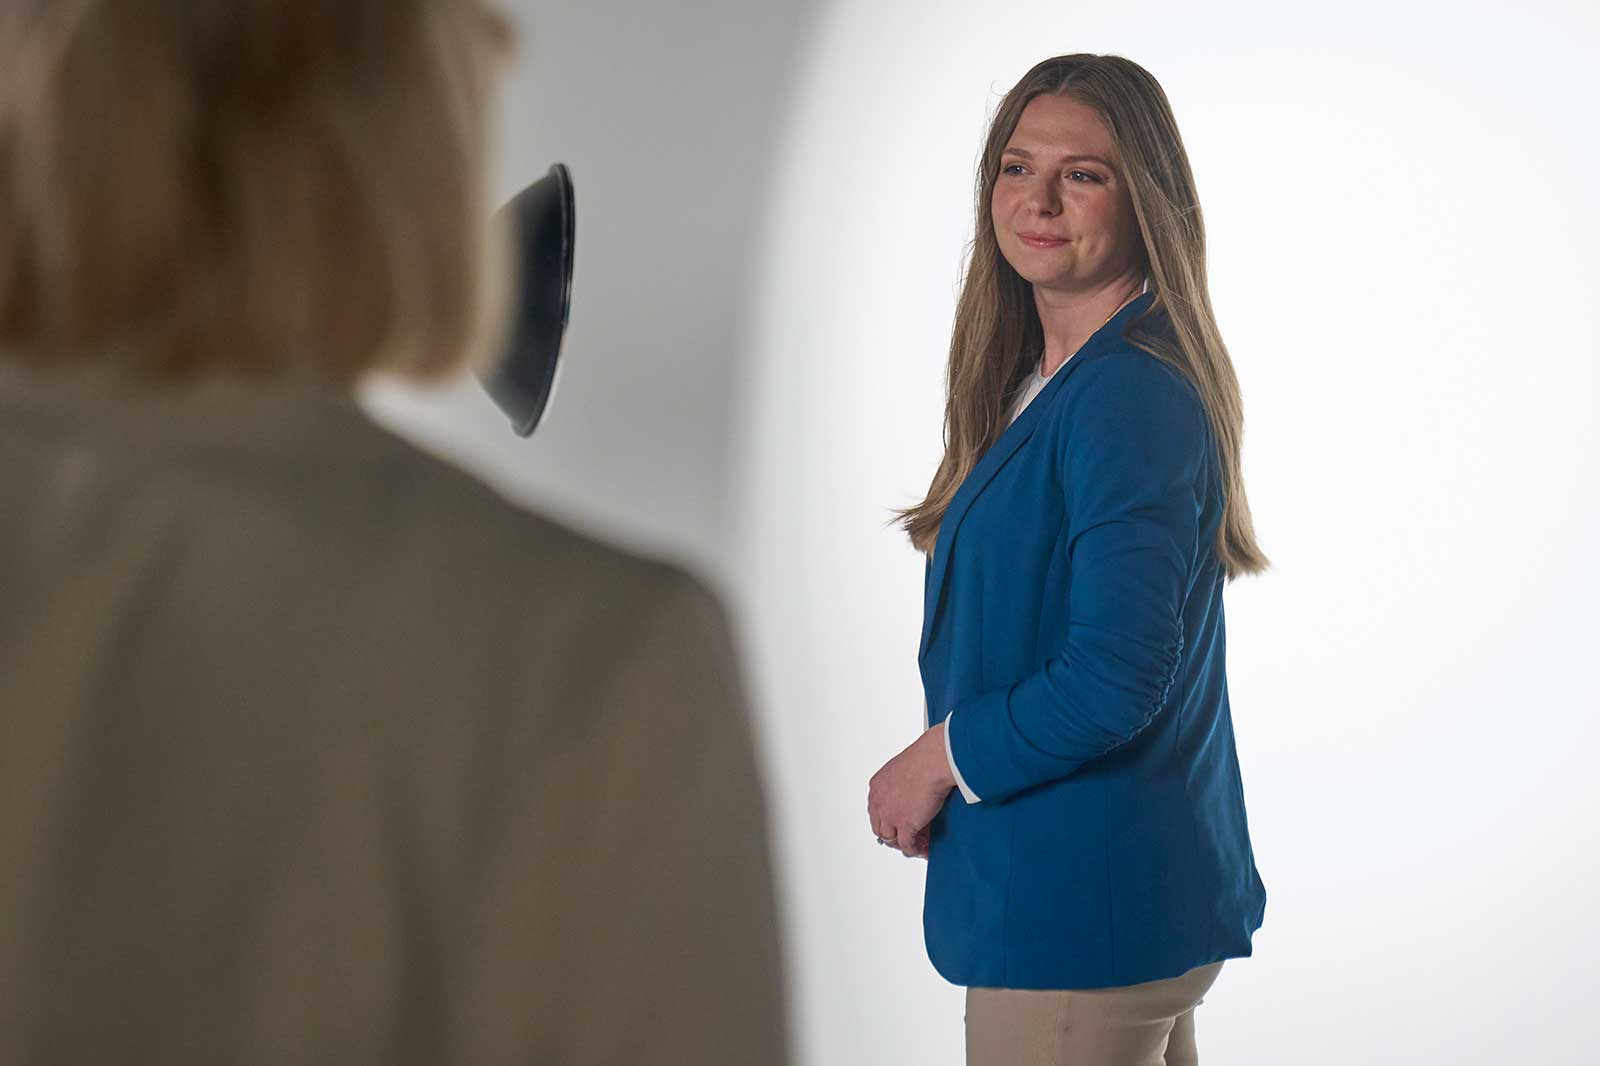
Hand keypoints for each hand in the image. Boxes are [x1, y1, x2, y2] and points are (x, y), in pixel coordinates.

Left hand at [868, 722, 955, 858]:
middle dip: (893, 834)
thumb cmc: (925, 758)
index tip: (896, 824)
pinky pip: (907, 846)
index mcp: (877, 786)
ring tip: (917, 844)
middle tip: (907, 837)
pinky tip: (924, 850)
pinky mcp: (905, 826)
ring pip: (891, 839)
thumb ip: (903, 781)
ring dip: (904, 843)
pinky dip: (915, 850)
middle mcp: (879, 802)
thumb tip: (913, 788)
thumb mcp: (904, 768)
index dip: (887, 820)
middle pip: (880, 828)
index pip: (876, 811)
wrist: (933, 761)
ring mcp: (890, 816)